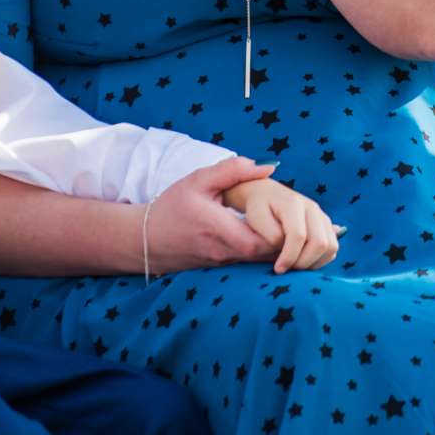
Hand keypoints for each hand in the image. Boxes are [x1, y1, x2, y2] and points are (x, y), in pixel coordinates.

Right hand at [146, 157, 281, 273]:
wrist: (144, 239)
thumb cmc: (172, 207)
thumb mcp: (199, 180)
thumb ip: (233, 170)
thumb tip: (268, 166)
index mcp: (220, 229)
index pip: (263, 241)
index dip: (281, 232)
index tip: (286, 214)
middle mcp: (223, 252)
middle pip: (266, 255)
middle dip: (283, 240)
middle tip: (290, 219)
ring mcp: (222, 264)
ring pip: (259, 262)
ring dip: (274, 247)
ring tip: (282, 226)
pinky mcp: (220, 268)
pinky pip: (248, 263)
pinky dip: (261, 252)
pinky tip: (265, 235)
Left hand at [223, 176, 341, 273]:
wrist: (268, 193)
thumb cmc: (259, 207)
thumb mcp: (256, 218)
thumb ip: (271, 235)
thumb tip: (286, 249)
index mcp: (293, 204)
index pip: (298, 235)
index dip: (289, 256)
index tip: (278, 269)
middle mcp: (312, 208)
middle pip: (320, 243)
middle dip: (303, 262)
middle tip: (287, 269)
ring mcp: (322, 216)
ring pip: (331, 246)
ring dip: (314, 263)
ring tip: (295, 266)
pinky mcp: (326, 224)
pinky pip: (332, 248)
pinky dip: (321, 259)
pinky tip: (304, 261)